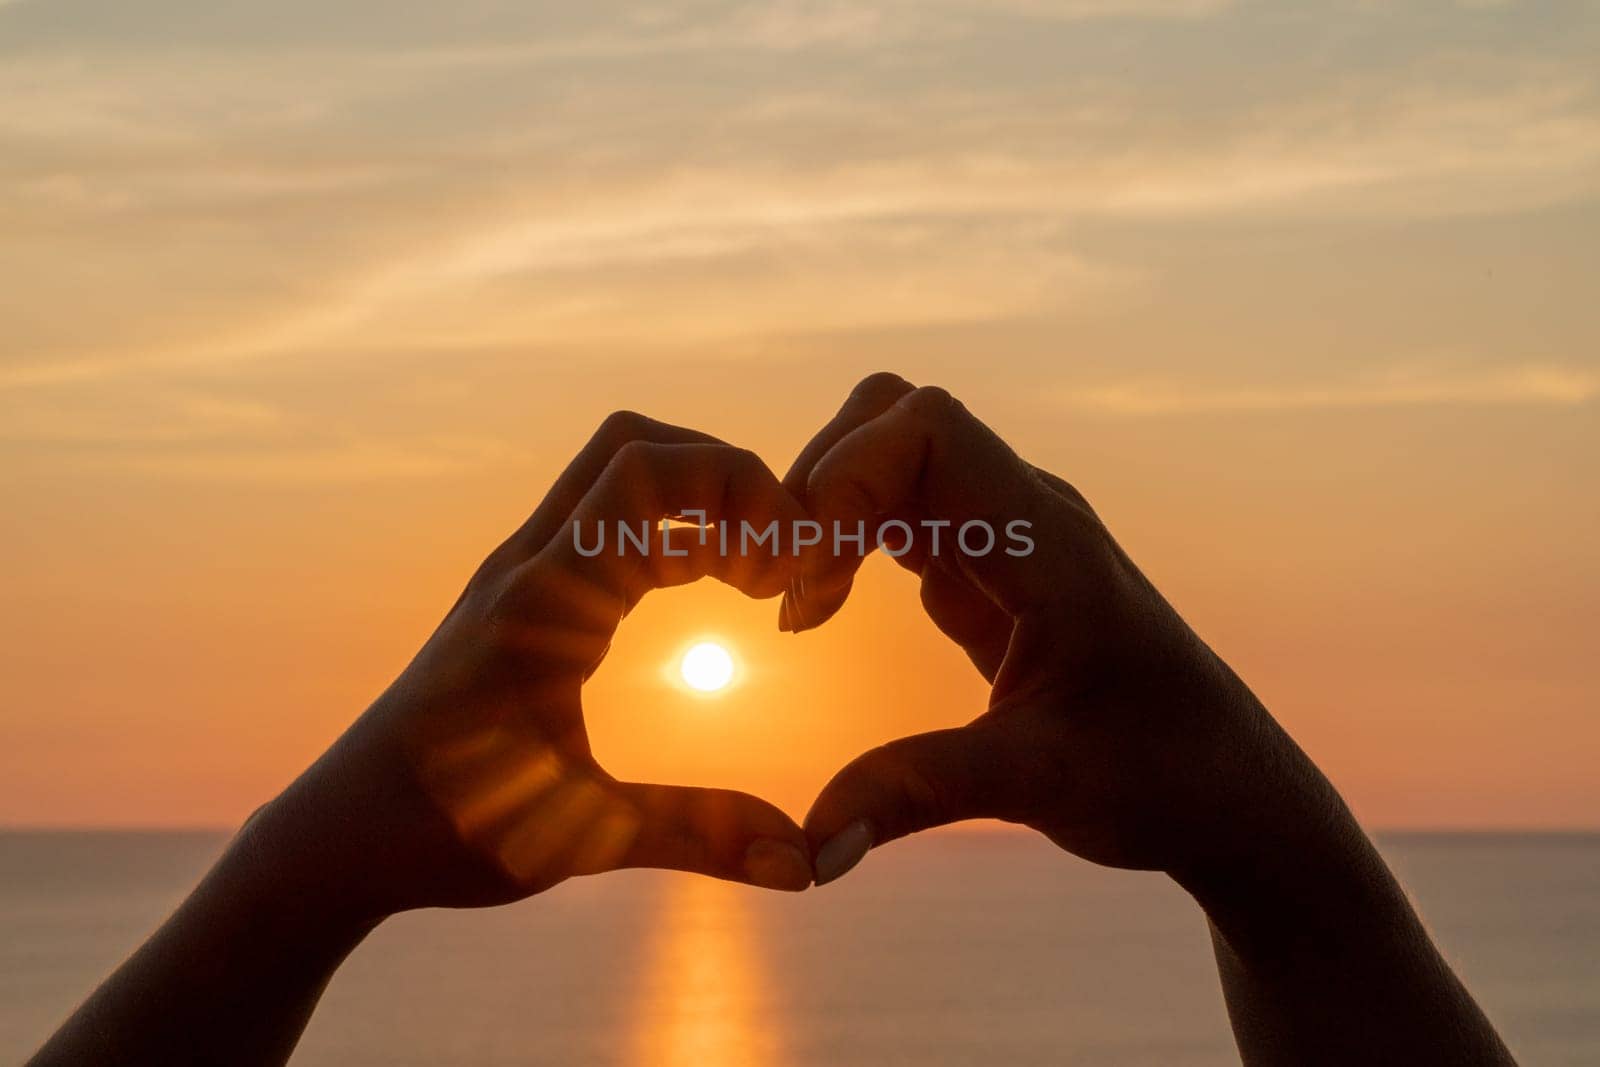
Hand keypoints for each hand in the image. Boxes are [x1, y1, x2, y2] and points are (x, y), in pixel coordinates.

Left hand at [263, 412, 814, 921]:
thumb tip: (802, 865)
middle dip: (724, 477)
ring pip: (613, 473)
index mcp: (545, 604)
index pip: (649, 476)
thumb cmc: (446, 834)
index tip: (788, 576)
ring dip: (693, 497)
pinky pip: (600, 520)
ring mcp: (517, 574)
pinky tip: (701, 584)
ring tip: (750, 572)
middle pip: (634, 445)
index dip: (741, 497)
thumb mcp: (580, 836)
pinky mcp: (516, 595)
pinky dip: (664, 527)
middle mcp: (527, 567)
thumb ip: (696, 837)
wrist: (339, 834)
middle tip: (778, 557)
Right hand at [781, 373, 1338, 884]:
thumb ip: (918, 794)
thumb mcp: (1037, 784)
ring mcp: (1007, 537)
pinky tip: (820, 614)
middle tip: (782, 584)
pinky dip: (844, 545)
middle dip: (820, 482)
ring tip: (797, 607)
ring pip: (892, 458)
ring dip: (827, 513)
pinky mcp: (989, 572)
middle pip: (897, 418)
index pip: (930, 428)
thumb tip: (808, 850)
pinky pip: (900, 514)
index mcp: (1048, 543)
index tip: (803, 576)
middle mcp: (1026, 516)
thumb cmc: (1160, 777)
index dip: (845, 476)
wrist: (1228, 790)